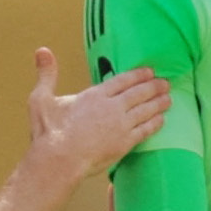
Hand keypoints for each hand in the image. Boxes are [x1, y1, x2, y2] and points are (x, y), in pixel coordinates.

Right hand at [27, 49, 167, 180]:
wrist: (59, 160)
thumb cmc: (48, 131)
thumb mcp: (41, 98)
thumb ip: (46, 74)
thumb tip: (42, 50)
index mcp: (95, 95)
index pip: (123, 80)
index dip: (138, 75)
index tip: (149, 71)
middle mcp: (112, 107)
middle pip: (139, 93)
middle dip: (154, 87)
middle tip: (166, 83)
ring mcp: (121, 125)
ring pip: (146, 111)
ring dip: (158, 103)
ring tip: (168, 99)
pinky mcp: (124, 143)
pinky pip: (145, 130)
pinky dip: (155, 124)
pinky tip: (162, 120)